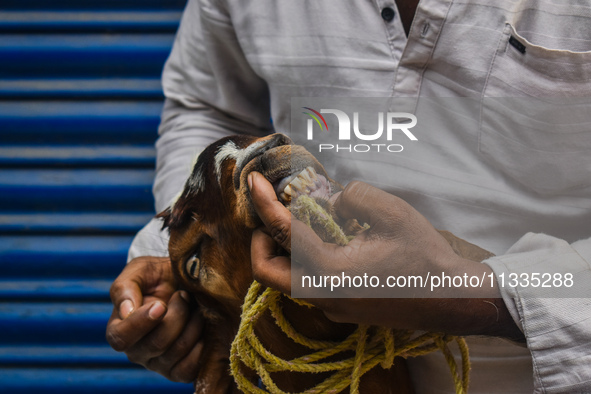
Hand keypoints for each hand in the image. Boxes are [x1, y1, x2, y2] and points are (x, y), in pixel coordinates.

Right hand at [106, 256, 204, 381]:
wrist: (186, 281)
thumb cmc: (158, 275)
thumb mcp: (139, 270)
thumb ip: (125, 287)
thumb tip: (126, 311)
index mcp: (120, 329)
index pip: (121, 338)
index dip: (141, 323)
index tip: (161, 304)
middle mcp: (136, 351)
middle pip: (156, 344)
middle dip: (177, 316)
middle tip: (184, 295)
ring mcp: (158, 363)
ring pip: (176, 352)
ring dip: (193, 325)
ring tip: (196, 308)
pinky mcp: (178, 369)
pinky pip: (188, 370)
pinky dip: (200, 349)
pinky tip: (204, 329)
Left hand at [248, 172, 523, 340]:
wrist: (452, 299)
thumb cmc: (425, 255)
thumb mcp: (391, 211)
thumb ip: (353, 196)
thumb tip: (333, 202)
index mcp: (331, 270)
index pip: (283, 232)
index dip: (263, 202)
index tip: (252, 181)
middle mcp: (324, 295)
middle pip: (267, 273)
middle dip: (261, 241)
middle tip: (271, 215)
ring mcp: (332, 308)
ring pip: (286, 281)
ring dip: (284, 251)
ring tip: (303, 223)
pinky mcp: (343, 311)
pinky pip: (309, 286)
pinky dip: (305, 262)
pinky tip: (329, 242)